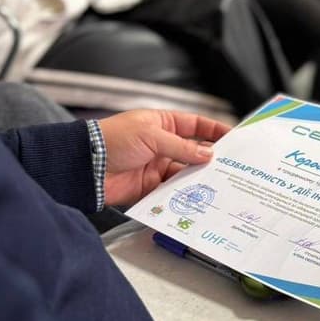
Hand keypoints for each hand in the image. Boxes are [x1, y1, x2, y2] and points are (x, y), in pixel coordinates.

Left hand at [98, 109, 231, 206]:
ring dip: (198, 178)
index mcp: (162, 124)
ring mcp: (156, 166)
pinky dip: (183, 194)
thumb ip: (182, 147)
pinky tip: (195, 196)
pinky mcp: (150, 186)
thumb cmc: (112, 140)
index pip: (195, 125)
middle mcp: (161, 144)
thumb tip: (207, 153)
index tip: (233, 137)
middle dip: (210, 159)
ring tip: (215, 183)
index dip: (214, 130)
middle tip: (230, 166)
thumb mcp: (152, 137)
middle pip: (193, 151)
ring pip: (185, 173)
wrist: (86, 166)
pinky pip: (172, 190)